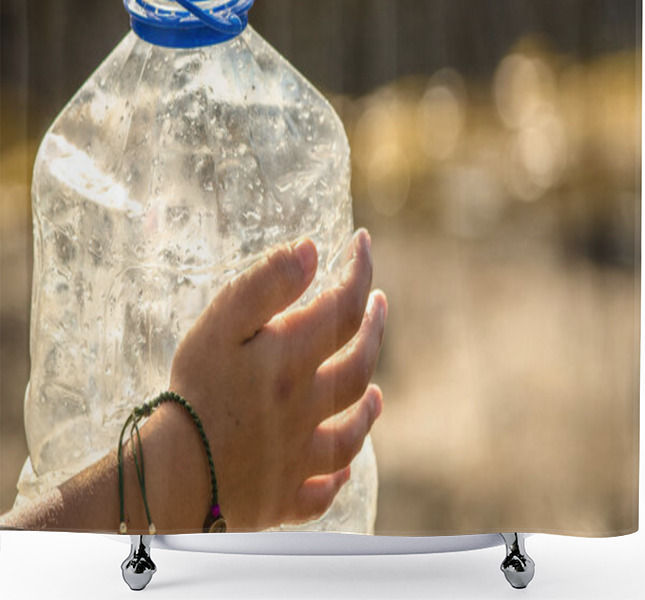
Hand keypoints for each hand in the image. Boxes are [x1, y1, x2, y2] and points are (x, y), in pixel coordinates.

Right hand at [165, 229, 385, 530]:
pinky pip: (318, 494)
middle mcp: (307, 407)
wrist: (171, 477)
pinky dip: (334, 481)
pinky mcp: (282, 498)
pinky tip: (341, 473)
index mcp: (293, 360)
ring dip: (368, 410)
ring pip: (349, 434)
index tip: (362, 241)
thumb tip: (312, 249)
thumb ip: (267, 283)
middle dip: (374, 330)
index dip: (360, 269)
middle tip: (379, 305)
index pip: (345, 305)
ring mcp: (298, 456)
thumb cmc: (195, 390)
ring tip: (377, 394)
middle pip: (358, 366)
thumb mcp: (222, 323)